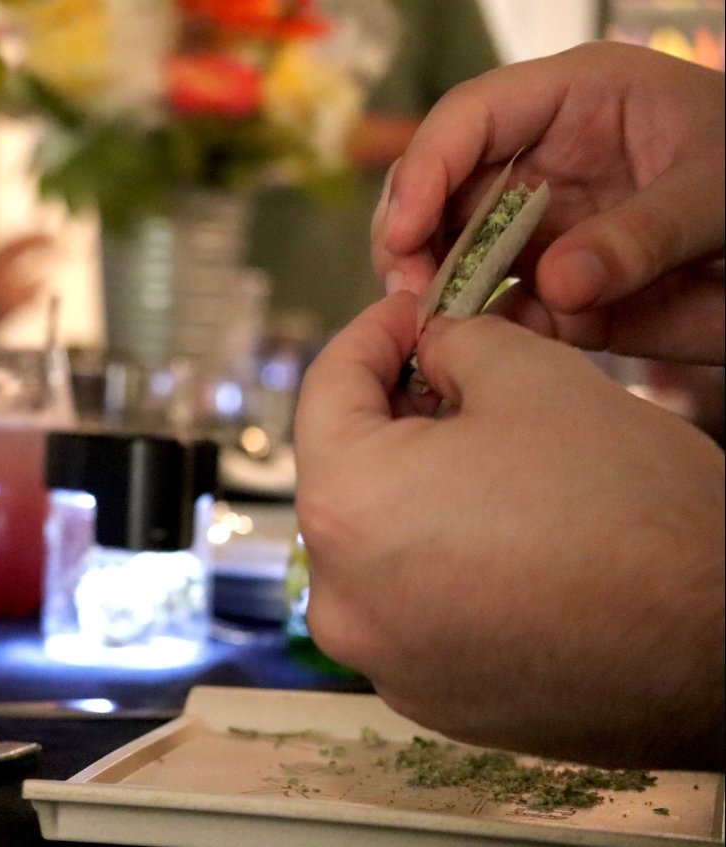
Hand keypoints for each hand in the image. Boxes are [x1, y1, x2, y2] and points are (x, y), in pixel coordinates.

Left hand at [293, 291, 724, 769]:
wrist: (718, 647)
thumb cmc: (626, 505)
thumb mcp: (534, 376)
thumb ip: (457, 343)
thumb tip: (432, 347)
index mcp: (344, 506)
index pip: (326, 388)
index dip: (373, 333)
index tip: (414, 311)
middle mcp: (340, 598)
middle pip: (347, 471)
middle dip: (397, 412)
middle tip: (455, 374)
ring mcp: (382, 659)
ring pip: (379, 543)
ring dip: (418, 488)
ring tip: (488, 455)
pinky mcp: (429, 698)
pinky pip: (413, 605)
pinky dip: (442, 561)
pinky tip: (503, 535)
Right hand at [371, 42, 724, 364]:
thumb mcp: (716, 194)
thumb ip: (639, 236)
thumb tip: (555, 285)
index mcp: (574, 102)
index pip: (470, 120)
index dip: (425, 170)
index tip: (403, 233)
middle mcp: (543, 162)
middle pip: (439, 189)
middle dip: (409, 238)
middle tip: (407, 292)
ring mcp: (543, 229)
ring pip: (453, 254)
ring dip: (434, 291)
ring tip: (430, 329)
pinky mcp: (552, 290)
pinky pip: (498, 312)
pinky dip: (482, 335)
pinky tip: (475, 353)